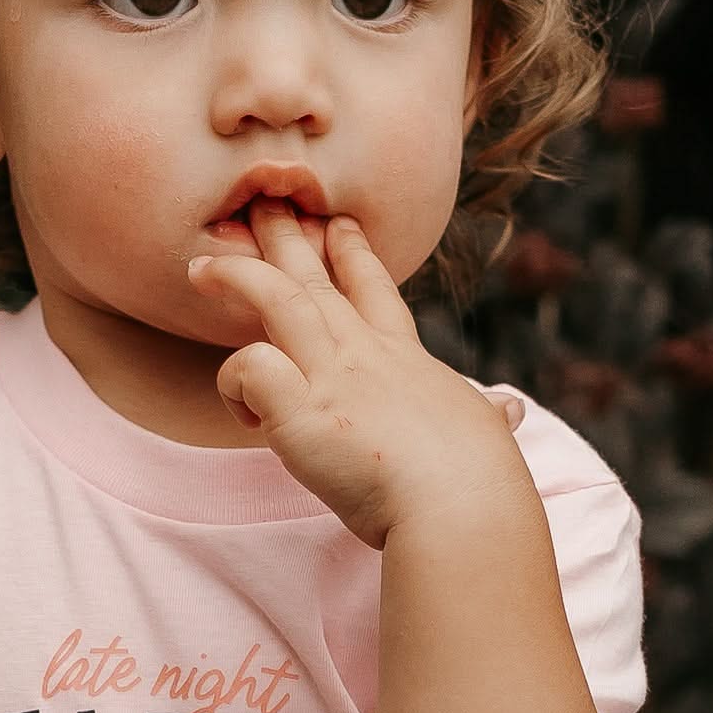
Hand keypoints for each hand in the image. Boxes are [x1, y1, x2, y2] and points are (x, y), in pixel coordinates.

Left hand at [195, 205, 524, 550]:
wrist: (462, 507)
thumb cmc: (478, 480)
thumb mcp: (485, 432)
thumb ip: (488, 415)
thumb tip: (512, 409)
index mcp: (406, 360)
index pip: (375, 292)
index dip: (353, 255)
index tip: (336, 224)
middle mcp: (366, 355)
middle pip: (316, 279)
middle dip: (285, 237)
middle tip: (260, 205)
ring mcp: (332, 378)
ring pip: (276, 299)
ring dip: (237, 275)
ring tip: (200, 266)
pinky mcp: (300, 413)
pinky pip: (247, 368)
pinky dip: (234, 382)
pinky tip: (244, 410)